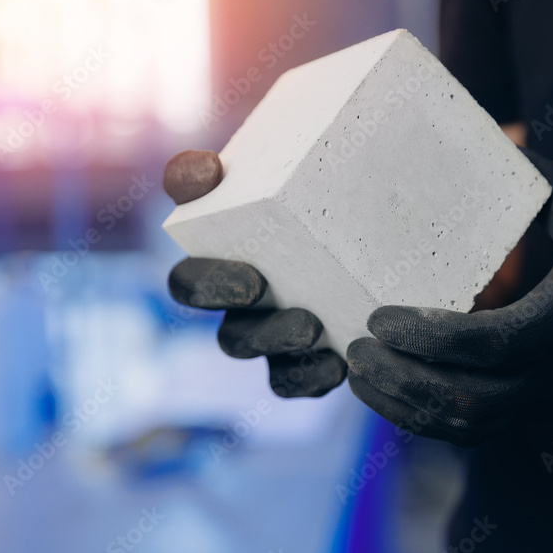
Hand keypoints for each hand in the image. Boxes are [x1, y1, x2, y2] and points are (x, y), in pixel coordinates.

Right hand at [165, 150, 347, 397]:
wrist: (362, 205)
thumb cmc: (295, 183)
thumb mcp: (257, 168)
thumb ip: (211, 170)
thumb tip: (201, 171)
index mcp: (219, 268)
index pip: (190, 286)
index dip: (211, 289)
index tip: (253, 280)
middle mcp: (241, 315)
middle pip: (232, 340)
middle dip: (263, 333)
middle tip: (303, 320)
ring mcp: (275, 344)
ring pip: (270, 367)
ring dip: (291, 354)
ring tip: (320, 331)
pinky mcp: (309, 364)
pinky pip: (302, 384)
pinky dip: (316, 378)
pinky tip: (341, 363)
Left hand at [347, 149, 552, 445]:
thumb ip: (548, 186)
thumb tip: (498, 141)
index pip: (485, 345)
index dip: (425, 337)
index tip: (377, 317)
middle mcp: (550, 376)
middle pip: (463, 400)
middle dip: (401, 379)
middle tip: (355, 349)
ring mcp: (540, 404)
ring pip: (462, 427)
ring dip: (403, 407)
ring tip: (357, 374)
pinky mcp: (532, 416)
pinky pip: (471, 434)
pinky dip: (423, 422)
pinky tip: (389, 395)